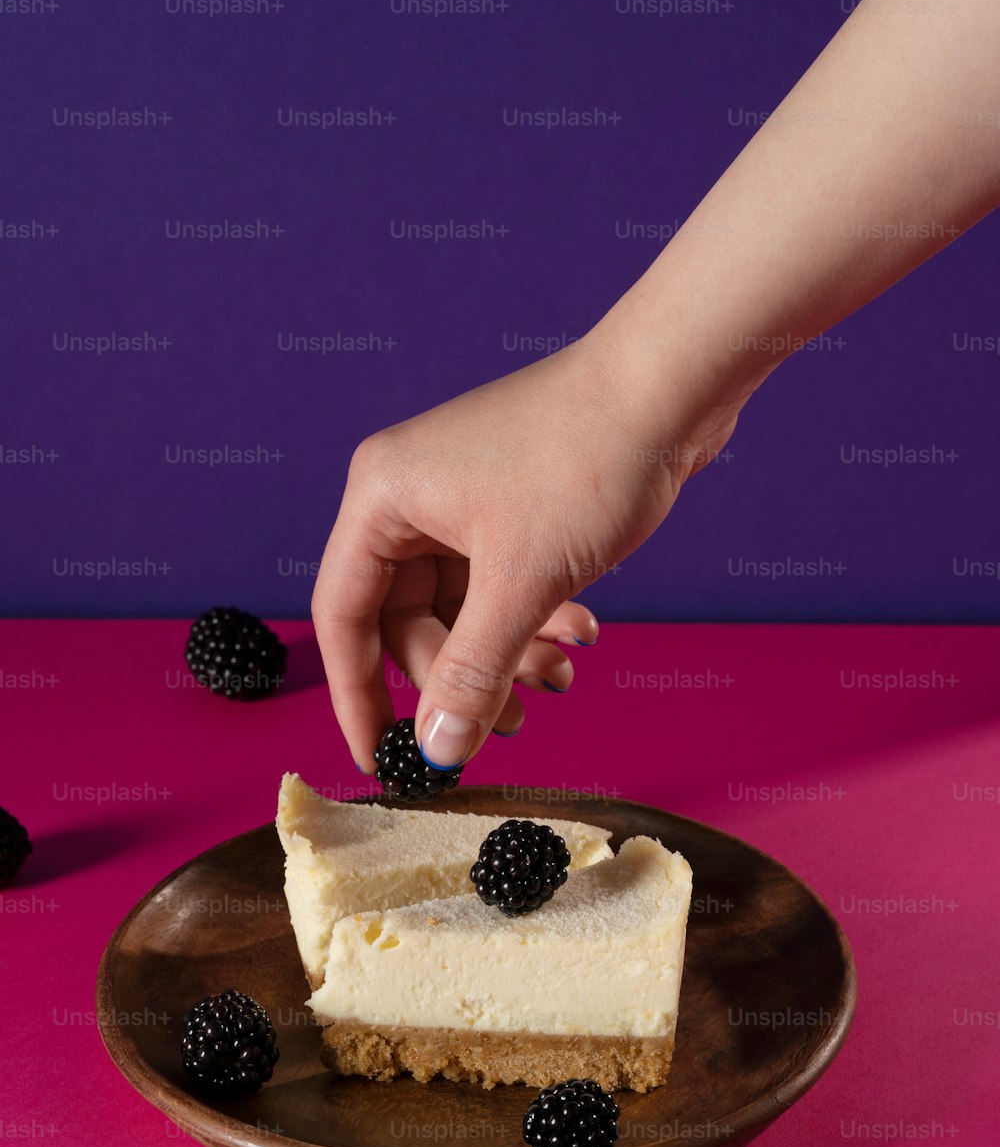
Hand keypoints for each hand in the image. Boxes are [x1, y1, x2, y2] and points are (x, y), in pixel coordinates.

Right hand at [312, 330, 735, 772]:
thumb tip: (436, 751)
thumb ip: (471, 673)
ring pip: (463, 609)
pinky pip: (502, 585)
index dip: (357, 695)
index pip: (344, 617)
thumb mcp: (522, 583)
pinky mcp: (511, 504)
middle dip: (463, 677)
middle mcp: (411, 496)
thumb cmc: (587, 460)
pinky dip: (536, 617)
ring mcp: (462, 499)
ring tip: (561, 677)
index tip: (381, 760)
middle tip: (512, 724)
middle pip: (408, 621)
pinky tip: (583, 630)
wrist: (672, 386)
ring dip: (508, 653)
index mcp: (383, 498)